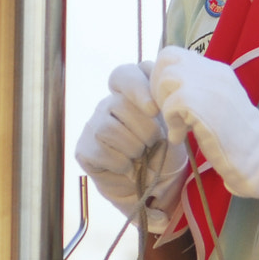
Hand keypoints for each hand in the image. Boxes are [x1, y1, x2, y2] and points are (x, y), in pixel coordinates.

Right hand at [73, 63, 188, 232]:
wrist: (153, 186)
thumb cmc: (166, 150)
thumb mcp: (174, 127)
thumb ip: (171, 107)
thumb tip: (168, 101)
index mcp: (134, 93)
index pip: (126, 74)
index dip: (138, 87)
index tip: (155, 110)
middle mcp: (110, 104)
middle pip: (120, 104)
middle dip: (145, 129)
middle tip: (154, 142)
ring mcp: (94, 125)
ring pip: (108, 127)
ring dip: (133, 147)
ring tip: (142, 156)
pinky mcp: (84, 148)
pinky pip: (100, 150)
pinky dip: (121, 164)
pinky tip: (129, 168)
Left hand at [150, 47, 258, 214]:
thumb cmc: (237, 139)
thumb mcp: (219, 104)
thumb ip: (200, 91)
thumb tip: (169, 88)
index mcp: (218, 71)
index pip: (176, 54)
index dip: (163, 75)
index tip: (169, 100)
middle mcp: (215, 72)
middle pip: (167, 59)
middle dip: (158, 85)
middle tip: (168, 111)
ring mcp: (211, 86)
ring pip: (166, 79)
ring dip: (164, 104)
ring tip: (178, 125)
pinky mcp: (203, 104)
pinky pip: (170, 104)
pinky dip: (171, 123)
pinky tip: (182, 137)